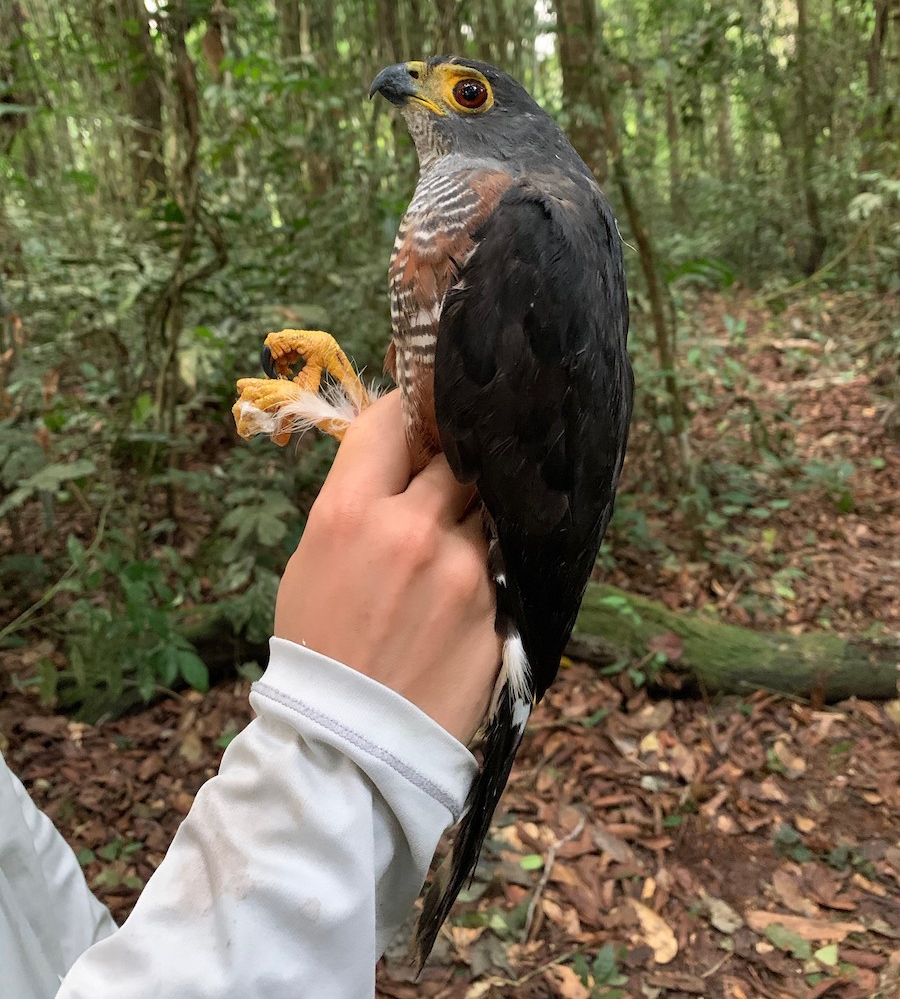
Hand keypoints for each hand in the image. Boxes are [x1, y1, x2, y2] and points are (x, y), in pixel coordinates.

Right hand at [275, 390, 501, 742]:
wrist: (349, 742)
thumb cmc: (318, 644)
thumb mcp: (314, 558)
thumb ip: (358, 499)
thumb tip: (401, 458)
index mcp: (349, 511)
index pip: (391, 421)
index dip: (409, 408)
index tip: (421, 411)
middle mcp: (411, 527)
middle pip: (455, 453)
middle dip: (454, 456)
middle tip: (453, 466)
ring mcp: (461, 566)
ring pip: (488, 502)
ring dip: (476, 508)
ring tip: (460, 530)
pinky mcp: (497, 604)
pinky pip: (503, 554)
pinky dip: (492, 554)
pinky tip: (472, 573)